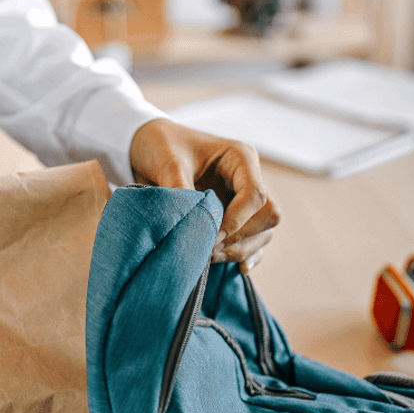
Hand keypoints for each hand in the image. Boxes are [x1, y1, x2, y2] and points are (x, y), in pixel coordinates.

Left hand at [129, 118, 277, 273]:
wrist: (146, 144)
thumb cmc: (160, 144)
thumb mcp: (167, 162)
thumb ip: (181, 191)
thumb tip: (193, 227)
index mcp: (240, 158)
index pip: (255, 195)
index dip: (238, 220)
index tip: (212, 237)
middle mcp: (247, 178)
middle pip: (267, 216)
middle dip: (241, 236)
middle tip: (208, 250)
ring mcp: (242, 198)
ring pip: (263, 231)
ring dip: (240, 249)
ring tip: (208, 257)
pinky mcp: (233, 215)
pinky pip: (252, 240)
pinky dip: (246, 254)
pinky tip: (237, 268)